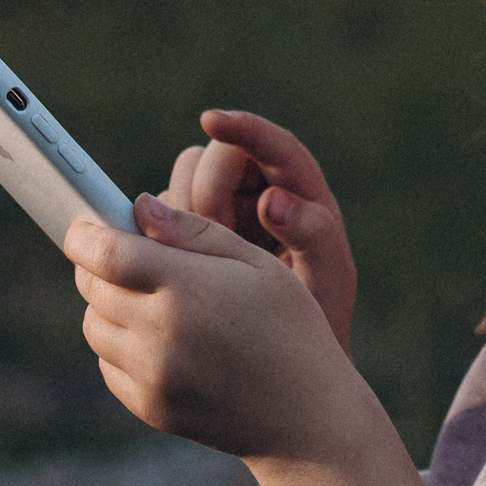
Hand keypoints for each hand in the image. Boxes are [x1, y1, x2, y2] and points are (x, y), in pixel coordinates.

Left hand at [69, 198, 455, 485]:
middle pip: (92, 287)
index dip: (85, 234)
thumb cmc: (290, 328)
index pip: (104, 253)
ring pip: (94, 326)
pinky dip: (121, 347)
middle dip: (100, 266)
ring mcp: (151, 376)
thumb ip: (194, 230)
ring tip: (150, 299)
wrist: (307, 418)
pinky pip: (108, 365)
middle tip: (127, 257)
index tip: (85, 226)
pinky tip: (161, 340)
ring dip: (108, 307)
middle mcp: (159, 334)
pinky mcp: (149, 407)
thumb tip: (139, 206)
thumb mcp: (257, 264)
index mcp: (187, 288)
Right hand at [161, 111, 356, 351]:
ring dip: (180, 219)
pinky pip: (160, 219)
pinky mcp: (190, 236)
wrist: (289, 364)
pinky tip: (177, 269)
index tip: (212, 121)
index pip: (272, 145)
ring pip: (180, 186)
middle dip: (205, 192)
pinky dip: (161, 237)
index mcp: (302, 195)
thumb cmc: (319, 322)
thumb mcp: (325, 284)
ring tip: (203, 264)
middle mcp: (258, 195)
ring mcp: (220, 216)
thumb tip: (274, 199)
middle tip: (216, 237)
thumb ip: (310, 238)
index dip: (243, 128)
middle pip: (213, 159)